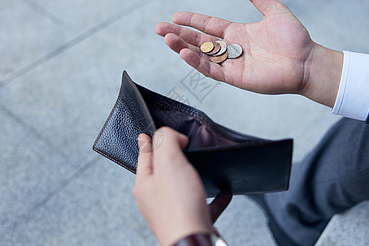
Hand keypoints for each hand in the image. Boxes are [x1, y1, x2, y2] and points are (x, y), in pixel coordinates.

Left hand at [134, 127, 231, 245]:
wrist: (193, 241)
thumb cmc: (179, 207)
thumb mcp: (169, 161)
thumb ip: (166, 141)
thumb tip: (171, 136)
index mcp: (145, 184)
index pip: (144, 155)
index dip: (147, 140)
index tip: (147, 133)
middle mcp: (155, 199)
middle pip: (161, 171)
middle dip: (169, 158)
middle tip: (177, 145)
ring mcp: (173, 211)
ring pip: (181, 188)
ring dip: (191, 176)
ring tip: (200, 166)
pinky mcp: (191, 221)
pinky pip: (203, 205)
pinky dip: (214, 197)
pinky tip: (224, 193)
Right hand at [155, 0, 341, 106]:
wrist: (307, 61)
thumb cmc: (294, 38)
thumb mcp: (275, 12)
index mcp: (237, 33)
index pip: (208, 25)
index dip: (192, 20)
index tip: (175, 15)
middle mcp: (231, 49)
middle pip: (199, 41)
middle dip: (178, 34)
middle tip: (158, 28)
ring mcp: (232, 64)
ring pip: (201, 55)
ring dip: (182, 47)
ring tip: (166, 38)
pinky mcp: (235, 77)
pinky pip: (212, 70)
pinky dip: (197, 62)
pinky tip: (184, 52)